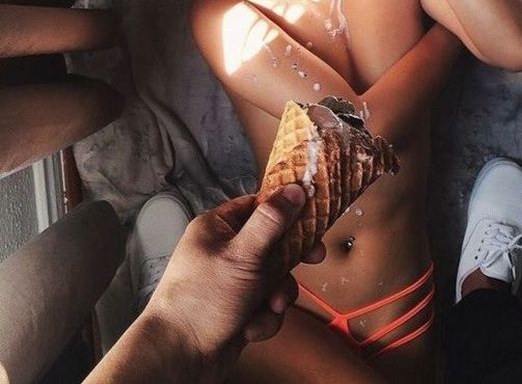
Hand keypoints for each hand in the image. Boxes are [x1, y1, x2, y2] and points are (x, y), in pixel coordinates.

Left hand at [143, 185, 324, 375]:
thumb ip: (270, 223)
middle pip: (272, 242)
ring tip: (270, 306)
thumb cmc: (202, 300)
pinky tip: (251, 327)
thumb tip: (294, 189)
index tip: (312, 213)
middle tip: (315, 258)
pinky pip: (267, 303)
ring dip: (277, 293)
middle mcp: (224, 249)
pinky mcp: (239, 307)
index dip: (285, 209)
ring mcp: (232, 280)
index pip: (258, 205)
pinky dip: (265, 316)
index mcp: (217, 227)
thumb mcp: (242, 256)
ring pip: (274, 276)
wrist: (179, 359)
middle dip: (289, 260)